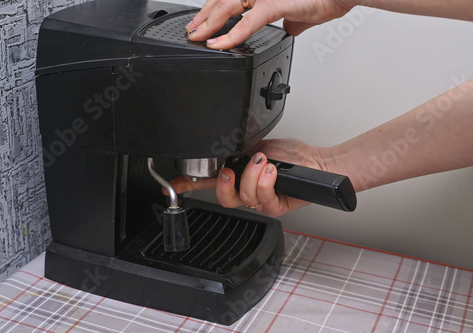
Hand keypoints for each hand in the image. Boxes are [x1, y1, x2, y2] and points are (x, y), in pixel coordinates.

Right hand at [169, 139, 328, 216]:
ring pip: (243, 197)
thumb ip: (238, 151)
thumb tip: (221, 150)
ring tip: (266, 163)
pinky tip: (273, 172)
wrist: (314, 163)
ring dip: (253, 176)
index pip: (207, 182)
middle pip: (222, 198)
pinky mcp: (276, 206)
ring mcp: (259, 201)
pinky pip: (263, 199)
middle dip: (225, 183)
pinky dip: (266, 182)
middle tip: (232, 171)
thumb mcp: (257, 147)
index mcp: (237, 176)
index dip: (188, 184)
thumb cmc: (290, 156)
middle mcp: (245, 191)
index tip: (170, 184)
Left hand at [185, 0, 353, 48]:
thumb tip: (287, 29)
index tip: (203, 22)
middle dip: (204, 16)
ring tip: (197, 37)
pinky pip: (246, 24)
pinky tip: (217, 44)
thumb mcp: (301, 13)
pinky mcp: (274, 4)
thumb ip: (288, 20)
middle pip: (222, 0)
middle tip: (192, 30)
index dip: (213, 9)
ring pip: (226, 7)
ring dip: (208, 24)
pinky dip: (230, 36)